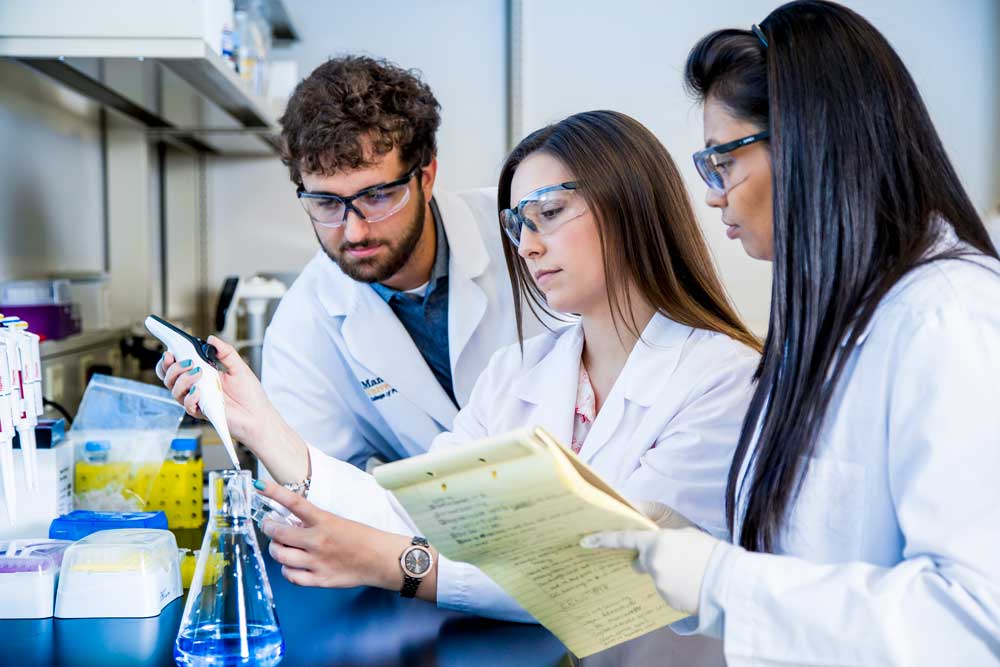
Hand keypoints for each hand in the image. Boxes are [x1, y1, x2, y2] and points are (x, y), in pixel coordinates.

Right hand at [157, 336, 307, 481]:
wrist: (258, 414)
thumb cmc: (250, 393)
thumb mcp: (238, 367)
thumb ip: (225, 352)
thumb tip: (211, 339)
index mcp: (202, 374)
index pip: (178, 366)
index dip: (170, 358)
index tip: (171, 350)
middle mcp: (196, 386)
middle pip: (169, 378)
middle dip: (172, 367)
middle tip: (187, 361)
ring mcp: (197, 400)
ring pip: (175, 390)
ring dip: (183, 379)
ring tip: (198, 373)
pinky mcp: (202, 412)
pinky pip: (187, 405)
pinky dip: (190, 396)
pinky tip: (199, 391)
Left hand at [256, 481, 437, 598]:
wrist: (381, 559)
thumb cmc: (362, 538)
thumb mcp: (338, 521)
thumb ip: (314, 523)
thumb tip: (291, 523)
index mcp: (325, 521)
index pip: (294, 502)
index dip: (273, 492)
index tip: (259, 485)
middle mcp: (317, 541)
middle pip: (278, 533)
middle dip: (269, 527)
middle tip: (269, 525)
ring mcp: (317, 562)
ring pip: (280, 555)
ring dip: (276, 549)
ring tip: (281, 546)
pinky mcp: (319, 580)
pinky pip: (290, 576)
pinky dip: (287, 570)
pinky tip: (291, 565)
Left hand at [580, 501, 719, 614]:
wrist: (728, 581)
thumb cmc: (710, 552)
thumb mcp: (685, 531)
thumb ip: (661, 533)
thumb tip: (645, 542)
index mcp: (656, 541)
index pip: (623, 539)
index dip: (602, 540)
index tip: (585, 542)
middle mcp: (652, 562)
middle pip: (641, 562)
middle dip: (651, 560)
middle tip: (674, 558)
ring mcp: (658, 583)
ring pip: (656, 577)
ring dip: (667, 574)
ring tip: (690, 572)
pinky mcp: (666, 599)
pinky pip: (665, 591)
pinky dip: (674, 588)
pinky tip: (691, 585)